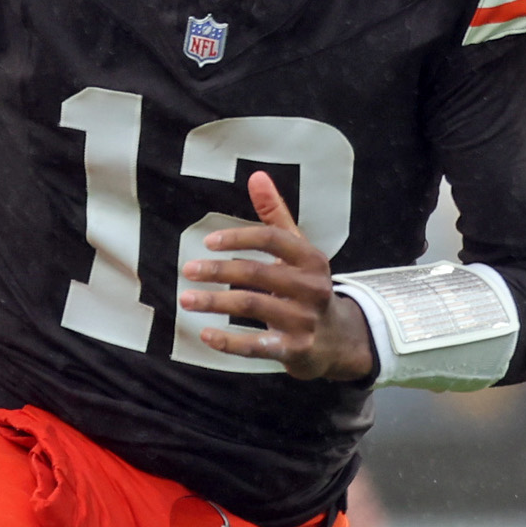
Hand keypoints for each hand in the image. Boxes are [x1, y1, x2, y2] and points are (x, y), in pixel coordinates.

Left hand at [179, 170, 375, 381]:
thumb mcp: (298, 251)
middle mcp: (312, 288)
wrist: (338, 341)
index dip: (238, 238)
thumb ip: (276, 215)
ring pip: (253, 306)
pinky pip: (257, 345)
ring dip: (215, 302)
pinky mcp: (295, 350)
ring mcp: (305, 320)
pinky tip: (205, 334)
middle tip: (188, 270)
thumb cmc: (308, 288)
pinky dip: (229, 341)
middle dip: (218, 271)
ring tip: (187, 299)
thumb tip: (257, 176)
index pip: (273, 239)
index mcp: (311, 259)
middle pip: (257, 272)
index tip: (208, 242)